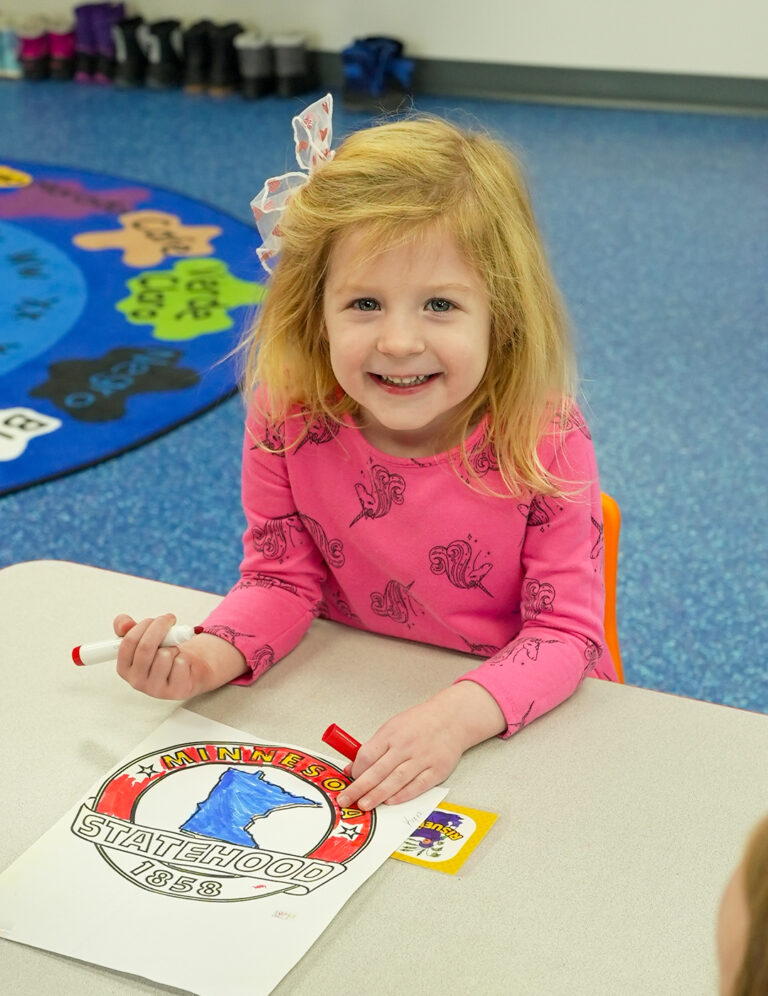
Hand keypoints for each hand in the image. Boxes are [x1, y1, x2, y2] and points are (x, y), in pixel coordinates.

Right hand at [113, 613, 246, 698]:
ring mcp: (155, 689)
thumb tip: (124, 623)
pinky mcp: (174, 691)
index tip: (156, 619)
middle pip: (146, 647)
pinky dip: (184, 657)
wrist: (186, 670)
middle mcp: (136, 681)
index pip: (129, 642)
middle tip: (170, 619)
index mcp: (124, 668)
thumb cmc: (161, 654)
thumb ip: (127, 628)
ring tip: (173, 650)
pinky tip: (181, 663)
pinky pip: (180, 663)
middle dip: (160, 627)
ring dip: (173, 646)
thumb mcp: (142, 638)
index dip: (144, 625)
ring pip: (165, 655)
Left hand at [336, 681, 505, 810]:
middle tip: (346, 800)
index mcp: (392, 734)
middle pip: (378, 770)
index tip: (349, 780)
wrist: (452, 719)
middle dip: (360, 787)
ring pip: (396, 780)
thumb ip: (374, 748)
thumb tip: (353, 768)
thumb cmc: (419, 723)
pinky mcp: (436, 770)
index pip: (368, 754)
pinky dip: (403, 794)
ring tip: (364, 805)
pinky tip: (391, 802)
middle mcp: (406, 746)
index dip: (356, 770)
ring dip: (378, 794)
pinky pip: (417, 785)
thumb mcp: (393, 727)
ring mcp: (422, 759)